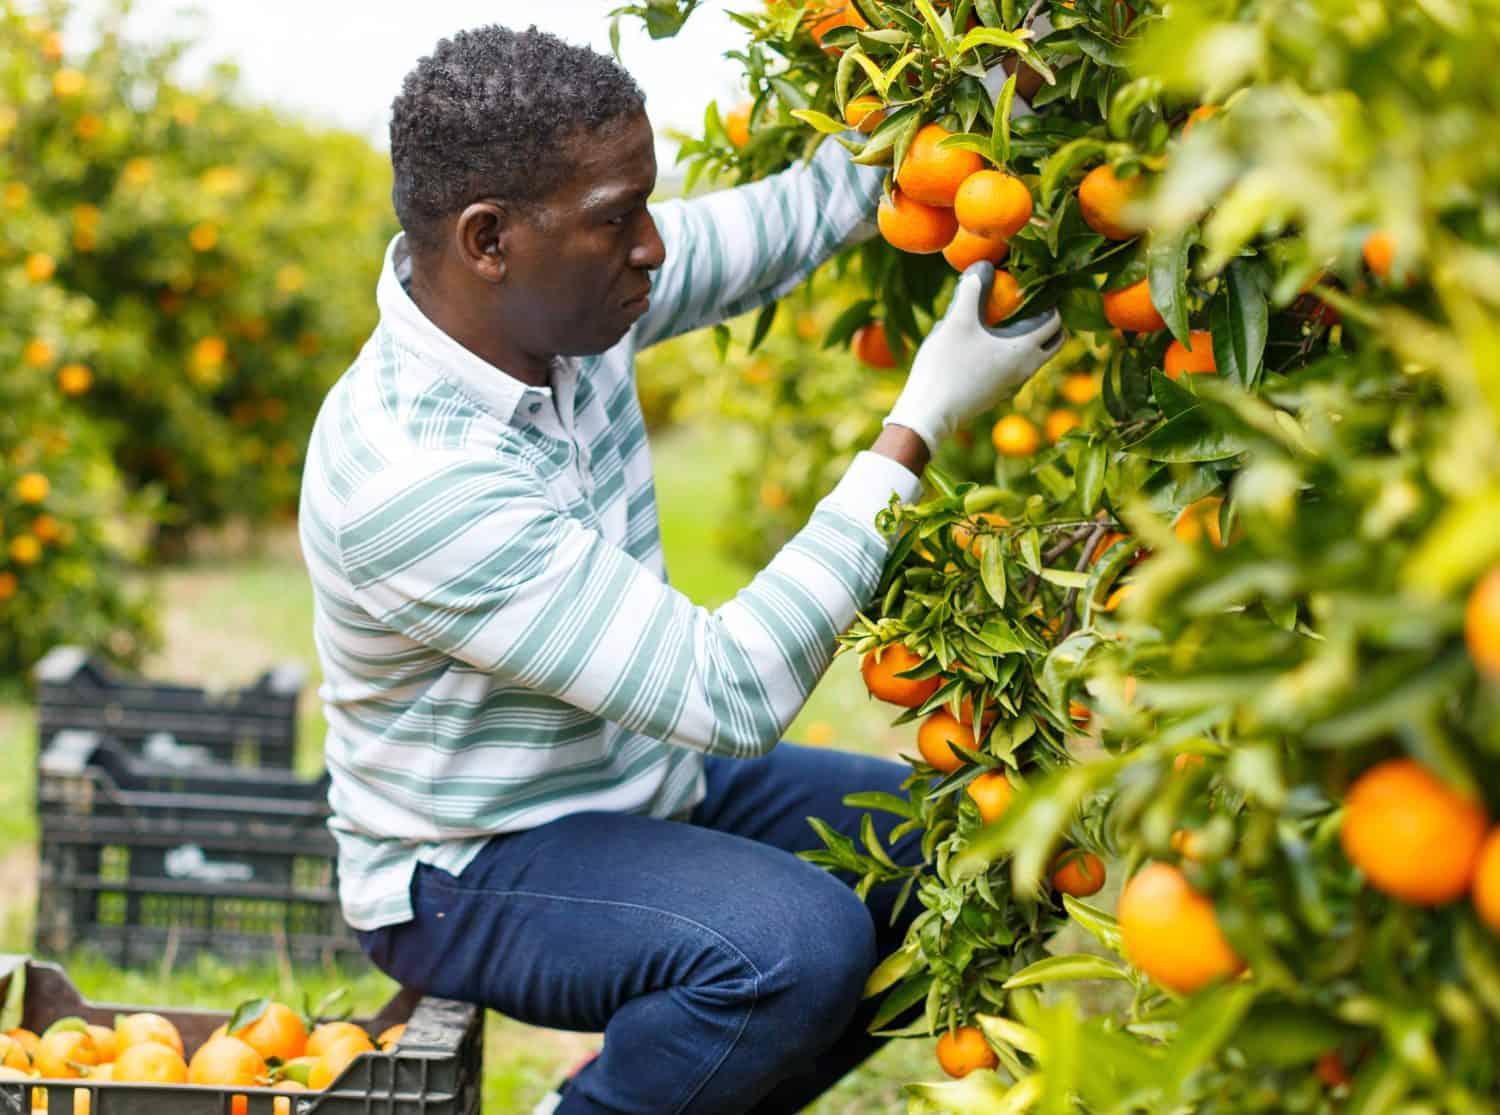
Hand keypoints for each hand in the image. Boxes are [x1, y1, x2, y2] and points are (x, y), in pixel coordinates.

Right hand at [882, 262, 1063, 454]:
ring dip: (1028, 338)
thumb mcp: (957, 320)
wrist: (929, 413)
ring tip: (1006, 321)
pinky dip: (1012, 353)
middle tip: (1029, 303)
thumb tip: (983, 265)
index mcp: (1024, 350)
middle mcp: (1026, 370)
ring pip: (1034, 357)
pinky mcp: (997, 395)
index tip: (1035, 286)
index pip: (1055, 322)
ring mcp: (1012, 386)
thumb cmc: (945, 365)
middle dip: (1047, 321)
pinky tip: (986, 345)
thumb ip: (972, 289)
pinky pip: (1015, 369)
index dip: (1049, 301)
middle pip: (1052, 342)